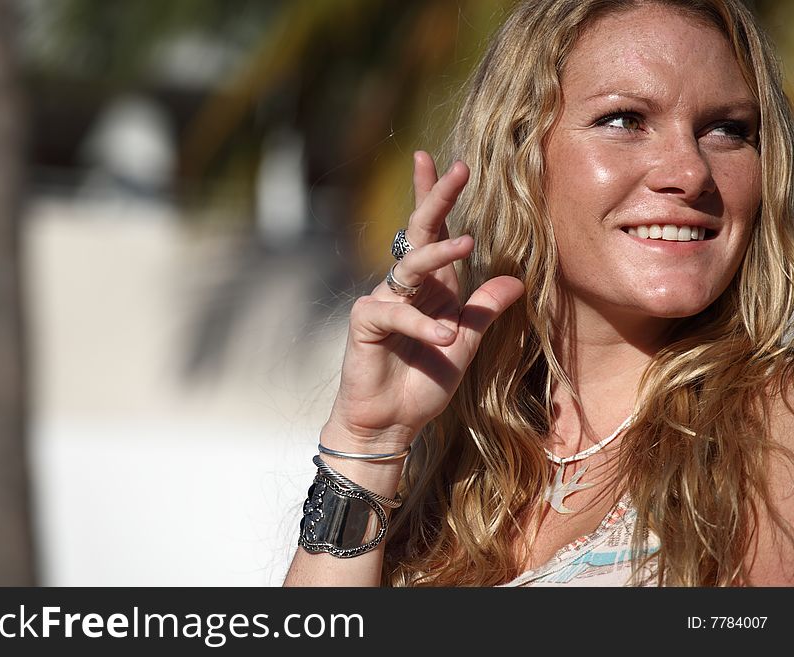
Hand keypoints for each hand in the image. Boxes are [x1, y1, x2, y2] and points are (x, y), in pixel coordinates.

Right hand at [323, 151, 523, 451]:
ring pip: (410, 265)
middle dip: (437, 199)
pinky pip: (395, 312)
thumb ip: (484, 311)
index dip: (440, 199)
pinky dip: (422, 324)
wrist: (392, 423)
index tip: (451, 164)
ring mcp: (382, 301)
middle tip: (458, 169)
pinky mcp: (365, 322)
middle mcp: (405, 287)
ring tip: (469, 243)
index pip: (436, 235)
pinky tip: (442, 337)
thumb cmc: (424, 383)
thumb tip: (515, 279)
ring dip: (439, 253)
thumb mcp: (465, 344)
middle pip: (419, 233)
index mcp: (431, 287)